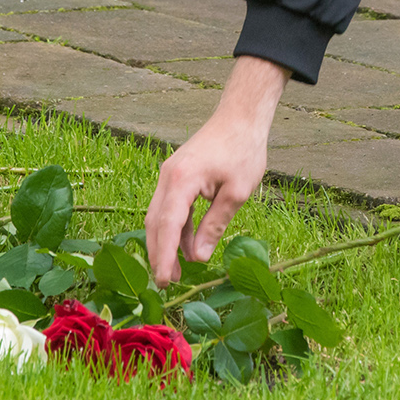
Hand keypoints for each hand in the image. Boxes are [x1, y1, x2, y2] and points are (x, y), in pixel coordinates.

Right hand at [143, 55, 289, 283]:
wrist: (241, 116)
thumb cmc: (243, 150)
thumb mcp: (236, 192)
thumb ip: (215, 225)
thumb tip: (200, 257)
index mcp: (181, 180)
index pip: (167, 226)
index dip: (164, 256)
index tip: (163, 281)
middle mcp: (168, 177)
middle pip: (156, 223)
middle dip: (159, 254)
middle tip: (166, 283)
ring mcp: (170, 175)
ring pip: (160, 216)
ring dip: (167, 243)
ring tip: (177, 272)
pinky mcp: (177, 175)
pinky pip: (171, 207)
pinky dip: (177, 228)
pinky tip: (189, 247)